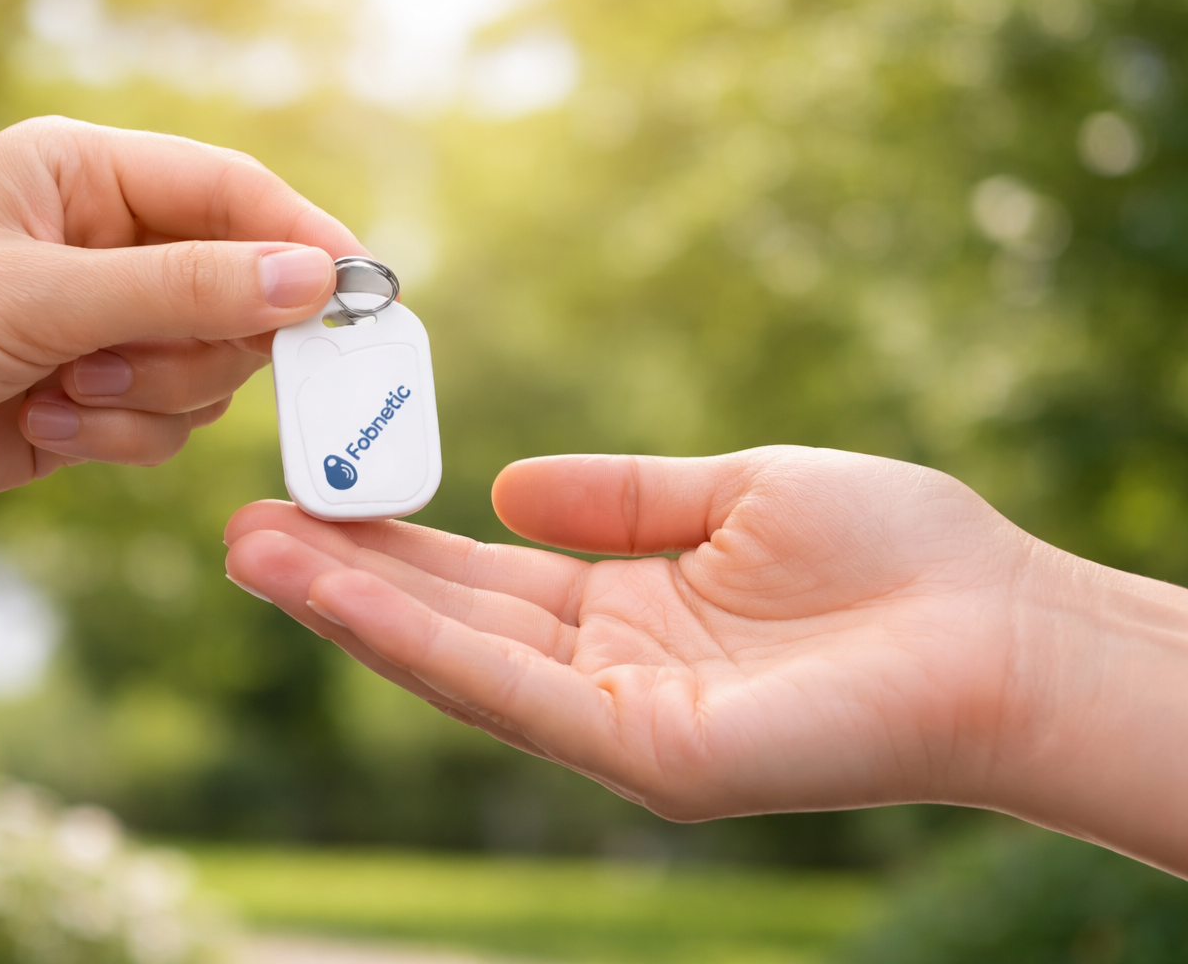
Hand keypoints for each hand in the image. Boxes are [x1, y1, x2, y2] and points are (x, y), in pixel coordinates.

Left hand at [0, 116, 361, 564]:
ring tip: (61, 397)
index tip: (363, 297)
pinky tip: (40, 429)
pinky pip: (164, 428)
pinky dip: (118, 440)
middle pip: (238, 291)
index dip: (303, 241)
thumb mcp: (39, 296)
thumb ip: (184, 289)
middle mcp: (103, 246)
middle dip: (199, 343)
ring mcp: (97, 329)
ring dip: (149, 399)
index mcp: (86, 175)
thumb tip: (315, 280)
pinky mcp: (85, 404)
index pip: (234, 193)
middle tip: (136, 364)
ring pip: (208, 370)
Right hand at [226, 448, 1187, 875]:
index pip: (486, 579)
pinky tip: (344, 595)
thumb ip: (621, 495)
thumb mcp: (734, 491)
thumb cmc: (893, 554)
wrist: (1001, 625)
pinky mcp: (645, 756)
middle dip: (346, 578)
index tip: (318, 491)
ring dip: (353, 610)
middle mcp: (607, 675)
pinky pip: (513, 692)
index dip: (398, 540)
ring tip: (255, 551)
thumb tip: (506, 485)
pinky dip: (421, 645)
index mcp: (626, 611)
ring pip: (459, 663)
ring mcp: (619, 724)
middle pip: (451, 623)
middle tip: (241, 526)